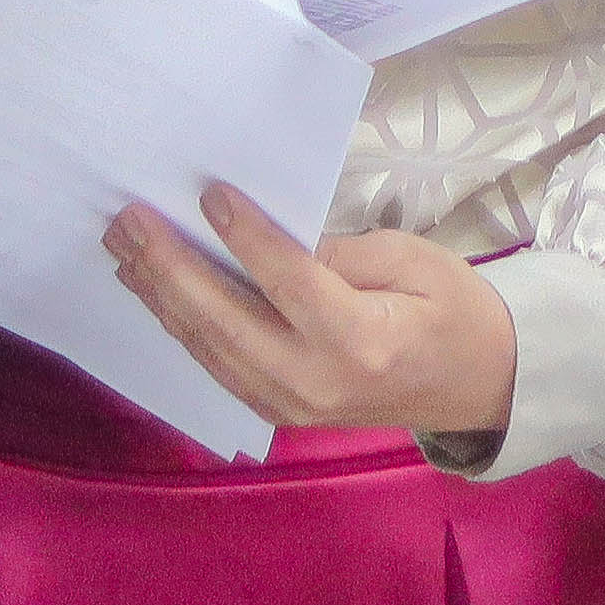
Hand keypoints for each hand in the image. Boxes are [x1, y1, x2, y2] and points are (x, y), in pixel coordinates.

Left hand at [109, 182, 521, 439]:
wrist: (480, 385)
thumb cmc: (454, 309)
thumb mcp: (413, 260)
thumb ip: (337, 254)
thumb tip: (265, 240)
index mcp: (360, 340)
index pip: (287, 281)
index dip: (244, 236)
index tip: (207, 192)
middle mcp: (315, 381)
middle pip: (225, 321)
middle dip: (170, 268)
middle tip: (129, 221)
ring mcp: (292, 406)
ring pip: (209, 347)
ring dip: (162, 296)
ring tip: (124, 250)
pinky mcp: (279, 412)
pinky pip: (217, 366)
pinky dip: (182, 327)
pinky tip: (156, 292)